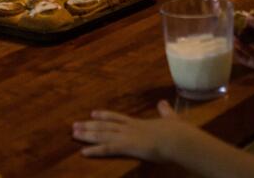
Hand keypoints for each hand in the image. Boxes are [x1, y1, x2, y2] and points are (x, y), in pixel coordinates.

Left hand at [72, 100, 195, 162]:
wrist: (179, 139)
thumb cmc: (179, 132)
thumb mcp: (172, 119)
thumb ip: (165, 112)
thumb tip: (164, 102)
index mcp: (139, 123)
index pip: (117, 118)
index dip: (104, 115)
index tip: (93, 113)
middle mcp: (129, 128)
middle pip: (105, 126)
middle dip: (89, 125)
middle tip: (74, 125)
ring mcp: (127, 137)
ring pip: (102, 135)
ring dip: (87, 135)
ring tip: (73, 133)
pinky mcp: (128, 147)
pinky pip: (107, 149)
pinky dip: (94, 150)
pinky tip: (83, 152)